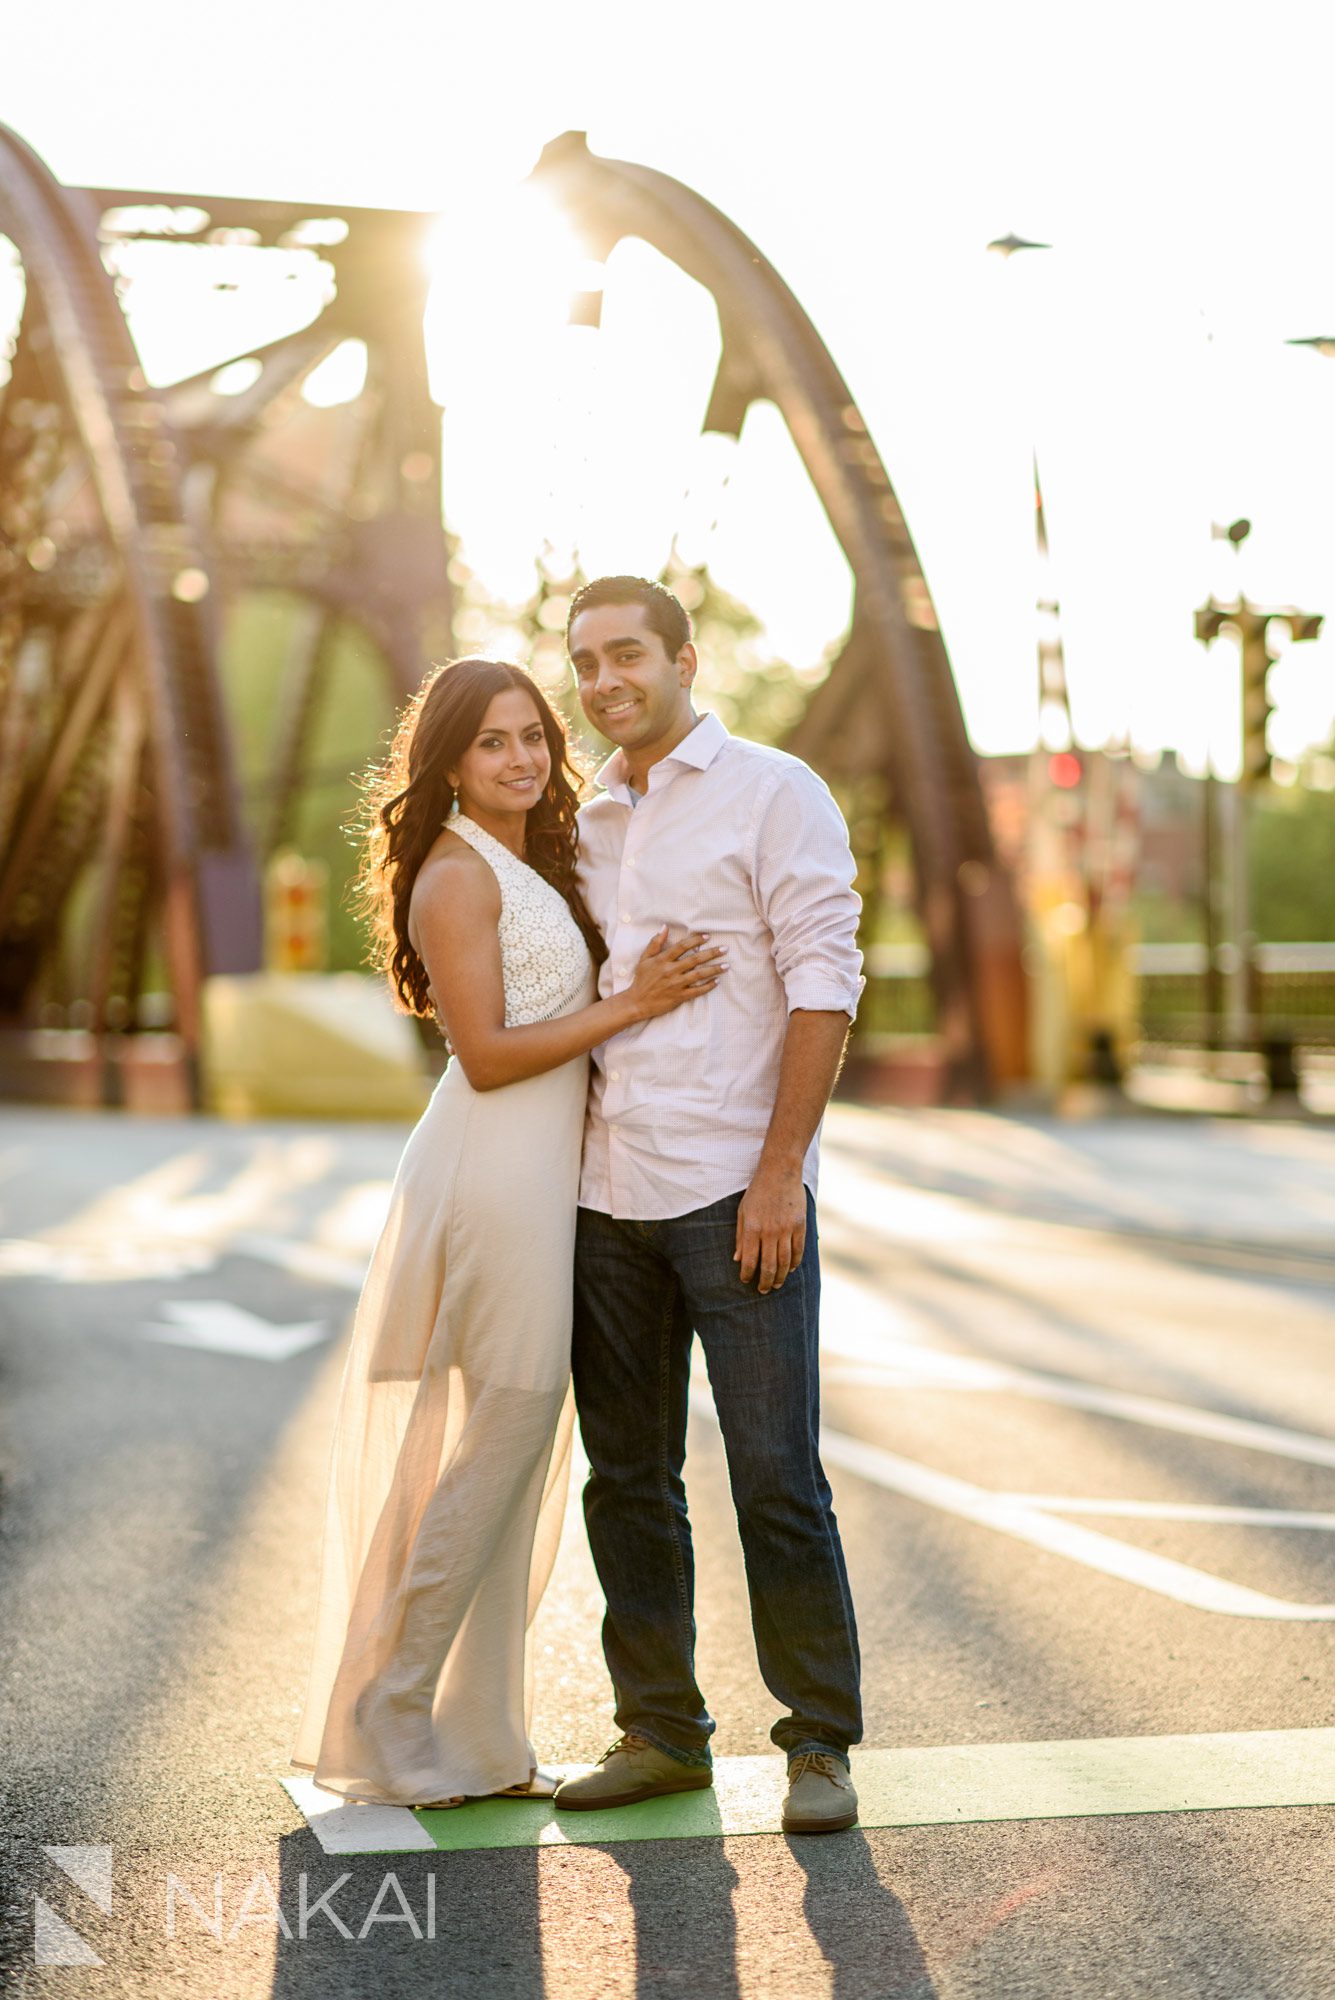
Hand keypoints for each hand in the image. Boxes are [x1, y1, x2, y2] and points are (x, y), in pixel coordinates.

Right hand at [628, 928, 726, 1019]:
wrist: (637, 1003)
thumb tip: (664, 927)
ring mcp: (676, 984)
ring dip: (714, 969)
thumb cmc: (641, 980)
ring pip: (699, 975)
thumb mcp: (644, 959)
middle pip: (695, 959)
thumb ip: (655, 943)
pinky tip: (717, 981)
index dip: (696, 940)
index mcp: (663, 960)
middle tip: (725, 949)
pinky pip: (697, 991)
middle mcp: (671, 971)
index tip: (708, 936)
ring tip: (726, 965)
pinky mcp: (679, 997)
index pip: (682, 946)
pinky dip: (708, 986)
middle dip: (712, 953)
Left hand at [734, 1165, 805, 1292]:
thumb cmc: (758, 1192)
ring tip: (776, 1285)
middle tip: (763, 1290)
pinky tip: (791, 1269)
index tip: (746, 1280)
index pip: (750, 1260)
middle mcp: (770, 1231)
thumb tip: (738, 1259)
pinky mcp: (800, 1225)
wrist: (780, 1172)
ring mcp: (787, 1229)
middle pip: (769, 1266)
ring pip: (785, 1262)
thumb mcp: (743, 1212)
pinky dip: (795, 1263)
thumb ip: (741, 1237)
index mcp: (753, 1228)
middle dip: (765, 1282)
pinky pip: (798, 1250)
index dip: (747, 1274)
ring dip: (781, 1277)